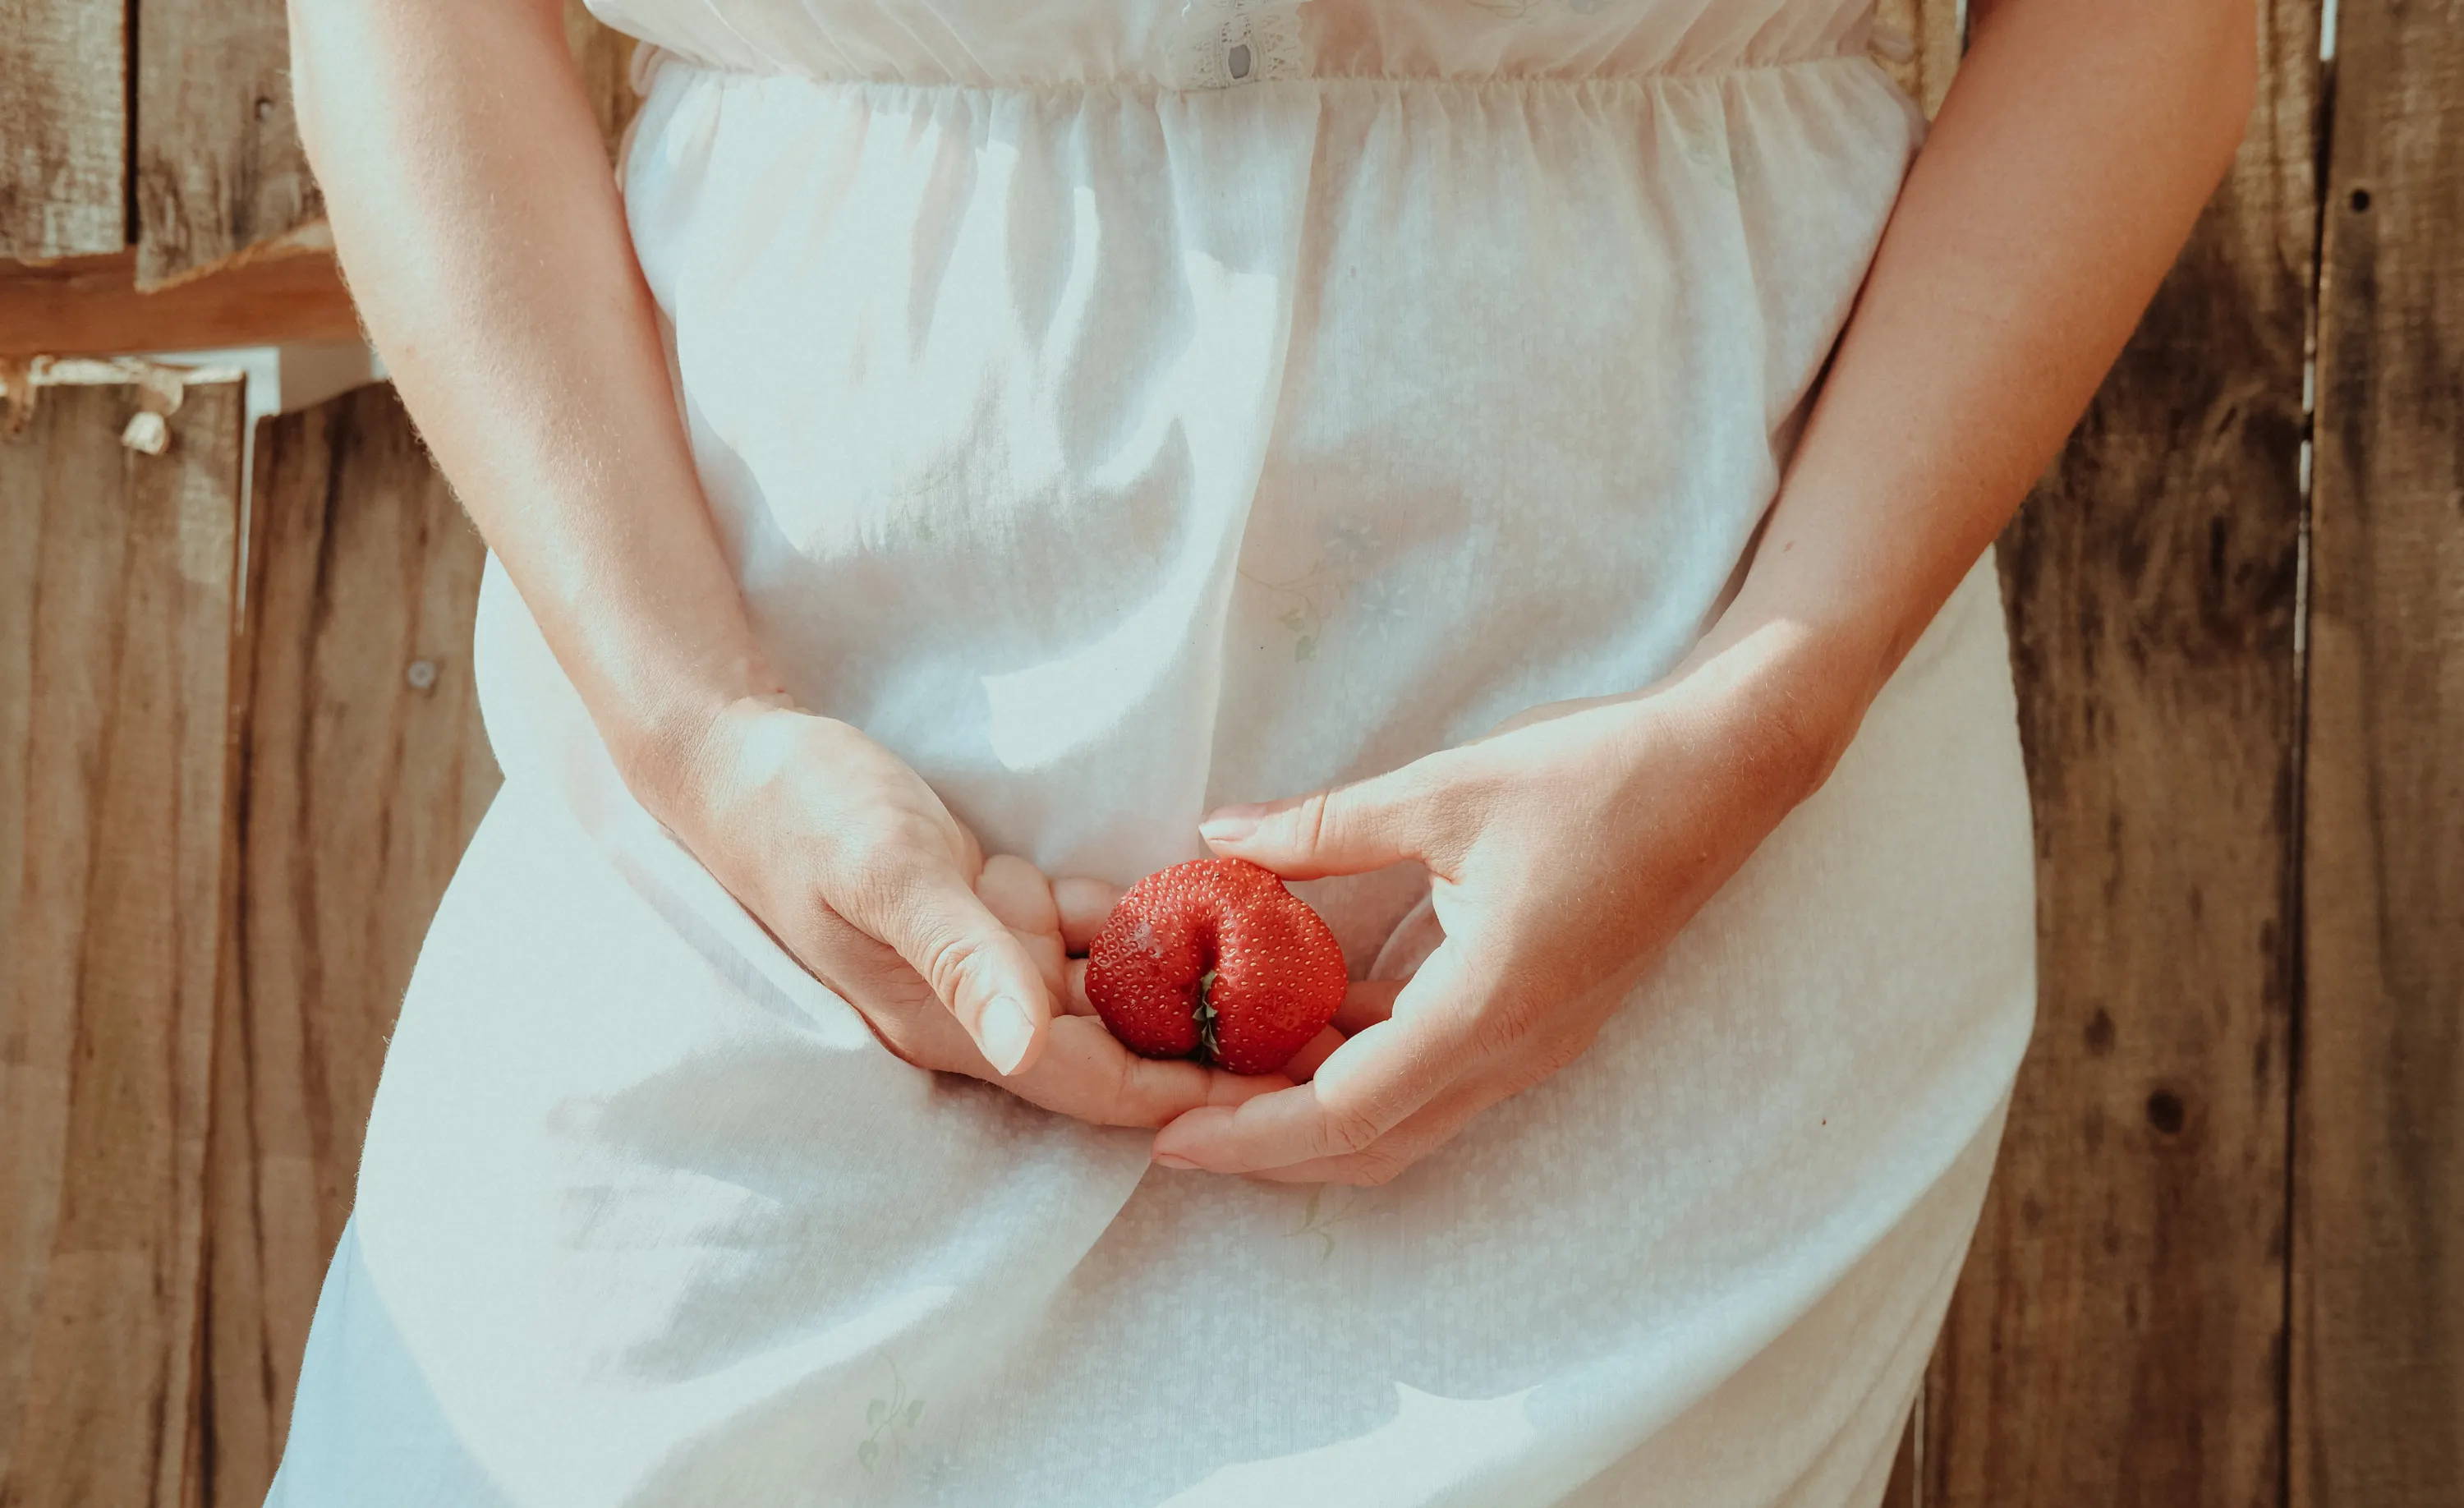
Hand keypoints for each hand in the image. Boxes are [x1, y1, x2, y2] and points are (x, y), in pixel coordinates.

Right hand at [653, 698, 1284, 1126]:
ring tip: (1303, 973)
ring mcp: (992, 956)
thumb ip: (959, 956)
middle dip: (1216, 1049)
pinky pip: (1097, 925)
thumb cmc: (801, 814)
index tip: (1285, 1096)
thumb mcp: (884, 873)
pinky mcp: (996, 904)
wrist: (737, 756)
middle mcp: (983, 1004)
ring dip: (1201, 983)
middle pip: (1122, 1049)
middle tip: (1325, 1033)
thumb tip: (1027, 1046)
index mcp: (954, 1020)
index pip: (1095, 1081)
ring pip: (1119, 987)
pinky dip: (1157, 914)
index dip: (1188, 1093)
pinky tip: (1228, 897)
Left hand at [1148, 649, 1853, 1182]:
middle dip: (1265, 1145)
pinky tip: (1297, 1020)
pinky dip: (1359, 1066)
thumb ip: (1321, 828)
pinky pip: (1434, 1075)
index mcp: (1486, 1009)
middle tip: (1171, 1116)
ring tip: (1218, 1072)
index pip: (1344, 1113)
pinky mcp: (1538, 1020)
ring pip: (1403, 1119)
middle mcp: (1513, 1052)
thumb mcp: (1441, 793)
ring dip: (1311, 1109)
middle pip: (1369, 1145)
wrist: (1725, 769)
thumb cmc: (1595, 775)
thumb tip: (1214, 836)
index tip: (1166, 1137)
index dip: (1248, 1135)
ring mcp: (1533, 1044)